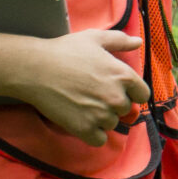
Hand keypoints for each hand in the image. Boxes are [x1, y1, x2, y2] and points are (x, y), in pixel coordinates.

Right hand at [13, 29, 150, 145]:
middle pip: (125, 110)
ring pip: (111, 124)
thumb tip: (138, 42)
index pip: (142, 94)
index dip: (131, 93)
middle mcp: (116, 97)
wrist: (35, 69)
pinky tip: (81, 121)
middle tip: (93, 95)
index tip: (117, 90)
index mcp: (124, 75)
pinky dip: (92, 134)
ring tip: (83, 105)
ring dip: (101, 119)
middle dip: (113, 104)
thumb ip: (120, 40)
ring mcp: (101, 114)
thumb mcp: (95, 38)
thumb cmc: (65, 51)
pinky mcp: (84, 128)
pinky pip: (99, 140)